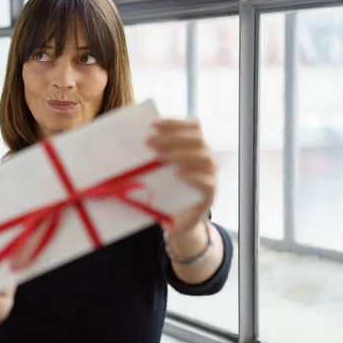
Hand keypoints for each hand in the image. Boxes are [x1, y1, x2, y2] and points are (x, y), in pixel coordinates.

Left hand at [146, 118, 216, 234]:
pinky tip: (177, 174)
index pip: (193, 126)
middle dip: (172, 137)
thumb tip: (132, 141)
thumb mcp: (158, 170)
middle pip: (196, 139)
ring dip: (179, 154)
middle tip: (149, 141)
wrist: (177, 220)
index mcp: (196, 146)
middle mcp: (207, 157)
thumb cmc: (165, 190)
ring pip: (203, 157)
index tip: (153, 123)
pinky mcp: (210, 194)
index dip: (175, 122)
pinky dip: (193, 177)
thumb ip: (153, 155)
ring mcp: (211, 175)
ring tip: (159, 157)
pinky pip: (207, 182)